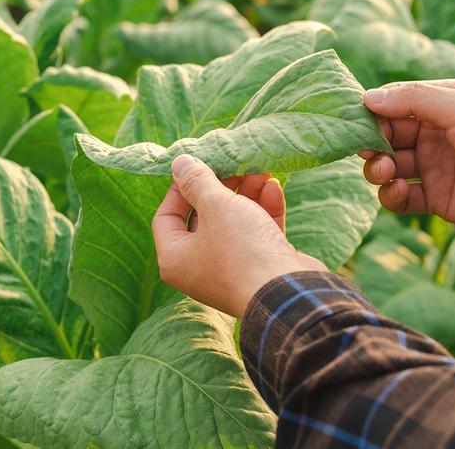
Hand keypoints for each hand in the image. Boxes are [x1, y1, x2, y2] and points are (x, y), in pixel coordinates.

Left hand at [152, 155, 326, 317]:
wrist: (288, 293)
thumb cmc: (241, 249)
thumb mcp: (216, 206)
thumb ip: (197, 181)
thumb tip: (179, 162)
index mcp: (176, 259)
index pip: (167, 217)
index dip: (180, 188)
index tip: (198, 165)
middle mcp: (200, 267)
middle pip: (204, 217)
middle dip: (221, 186)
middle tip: (234, 163)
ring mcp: (232, 268)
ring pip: (234, 222)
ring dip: (247, 194)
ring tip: (260, 170)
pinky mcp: (261, 266)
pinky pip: (257, 233)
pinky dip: (264, 210)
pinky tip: (273, 187)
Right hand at [361, 79, 454, 234]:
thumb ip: (414, 100)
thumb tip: (368, 97)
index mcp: (442, 105)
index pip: (394, 103)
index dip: (373, 110)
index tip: (355, 118)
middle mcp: (433, 135)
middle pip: (386, 136)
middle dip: (372, 142)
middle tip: (368, 149)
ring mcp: (433, 167)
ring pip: (388, 166)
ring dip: (377, 168)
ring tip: (385, 171)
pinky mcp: (435, 199)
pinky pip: (400, 198)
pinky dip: (391, 196)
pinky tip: (398, 191)